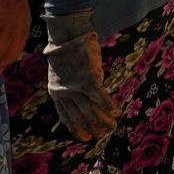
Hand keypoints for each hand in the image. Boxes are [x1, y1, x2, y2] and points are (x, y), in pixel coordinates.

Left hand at [42, 10, 118, 141]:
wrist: (67, 36)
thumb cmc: (68, 51)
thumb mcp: (63, 72)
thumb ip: (72, 85)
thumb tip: (88, 93)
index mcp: (56, 92)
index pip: (65, 116)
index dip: (75, 128)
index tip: (84, 137)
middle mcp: (65, 93)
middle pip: (79, 116)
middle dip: (90, 127)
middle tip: (100, 135)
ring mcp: (76, 88)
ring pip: (90, 110)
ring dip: (102, 120)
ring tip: (112, 127)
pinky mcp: (89, 80)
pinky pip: (101, 98)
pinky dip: (109, 106)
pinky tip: (117, 112)